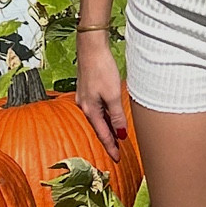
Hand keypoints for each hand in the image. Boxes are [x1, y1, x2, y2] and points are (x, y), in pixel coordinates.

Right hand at [75, 31, 127, 158]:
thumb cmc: (102, 69)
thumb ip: (116, 115)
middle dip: (108, 139)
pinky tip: (110, 116)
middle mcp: (85, 105)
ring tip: (116, 137)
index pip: (102, 134)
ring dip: (107, 128)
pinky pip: (97, 109)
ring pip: (98, 118)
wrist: (91, 47)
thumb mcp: (112, 95)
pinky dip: (104, 116)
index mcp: (90, 110)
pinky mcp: (88, 89)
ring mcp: (85, 97)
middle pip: (98, 127)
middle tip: (117, 152)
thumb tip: (120, 134)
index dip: (110, 147)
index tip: (116, 159)